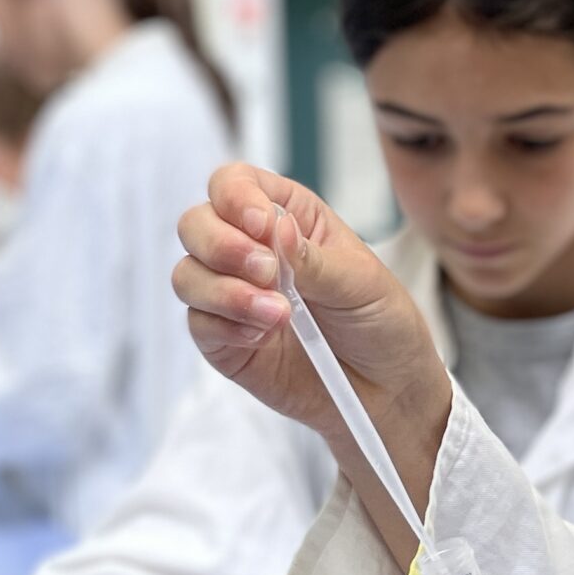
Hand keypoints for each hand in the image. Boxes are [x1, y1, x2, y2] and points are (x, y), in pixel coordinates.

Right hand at [173, 163, 448, 550]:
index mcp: (286, 217)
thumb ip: (313, 258)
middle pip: (196, 224)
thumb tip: (274, 231)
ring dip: (226, 292)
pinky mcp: (223, 339)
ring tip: (279, 314)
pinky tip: (265, 335)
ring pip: (187, 275)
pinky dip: (227, 325)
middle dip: (222, 245)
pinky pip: (198, 322)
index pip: (234, 184)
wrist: (386, 390)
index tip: (262, 227)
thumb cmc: (381, 323)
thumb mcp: (362, 282)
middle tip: (268, 272)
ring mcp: (231, 294)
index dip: (237, 198)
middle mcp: (249, 249)